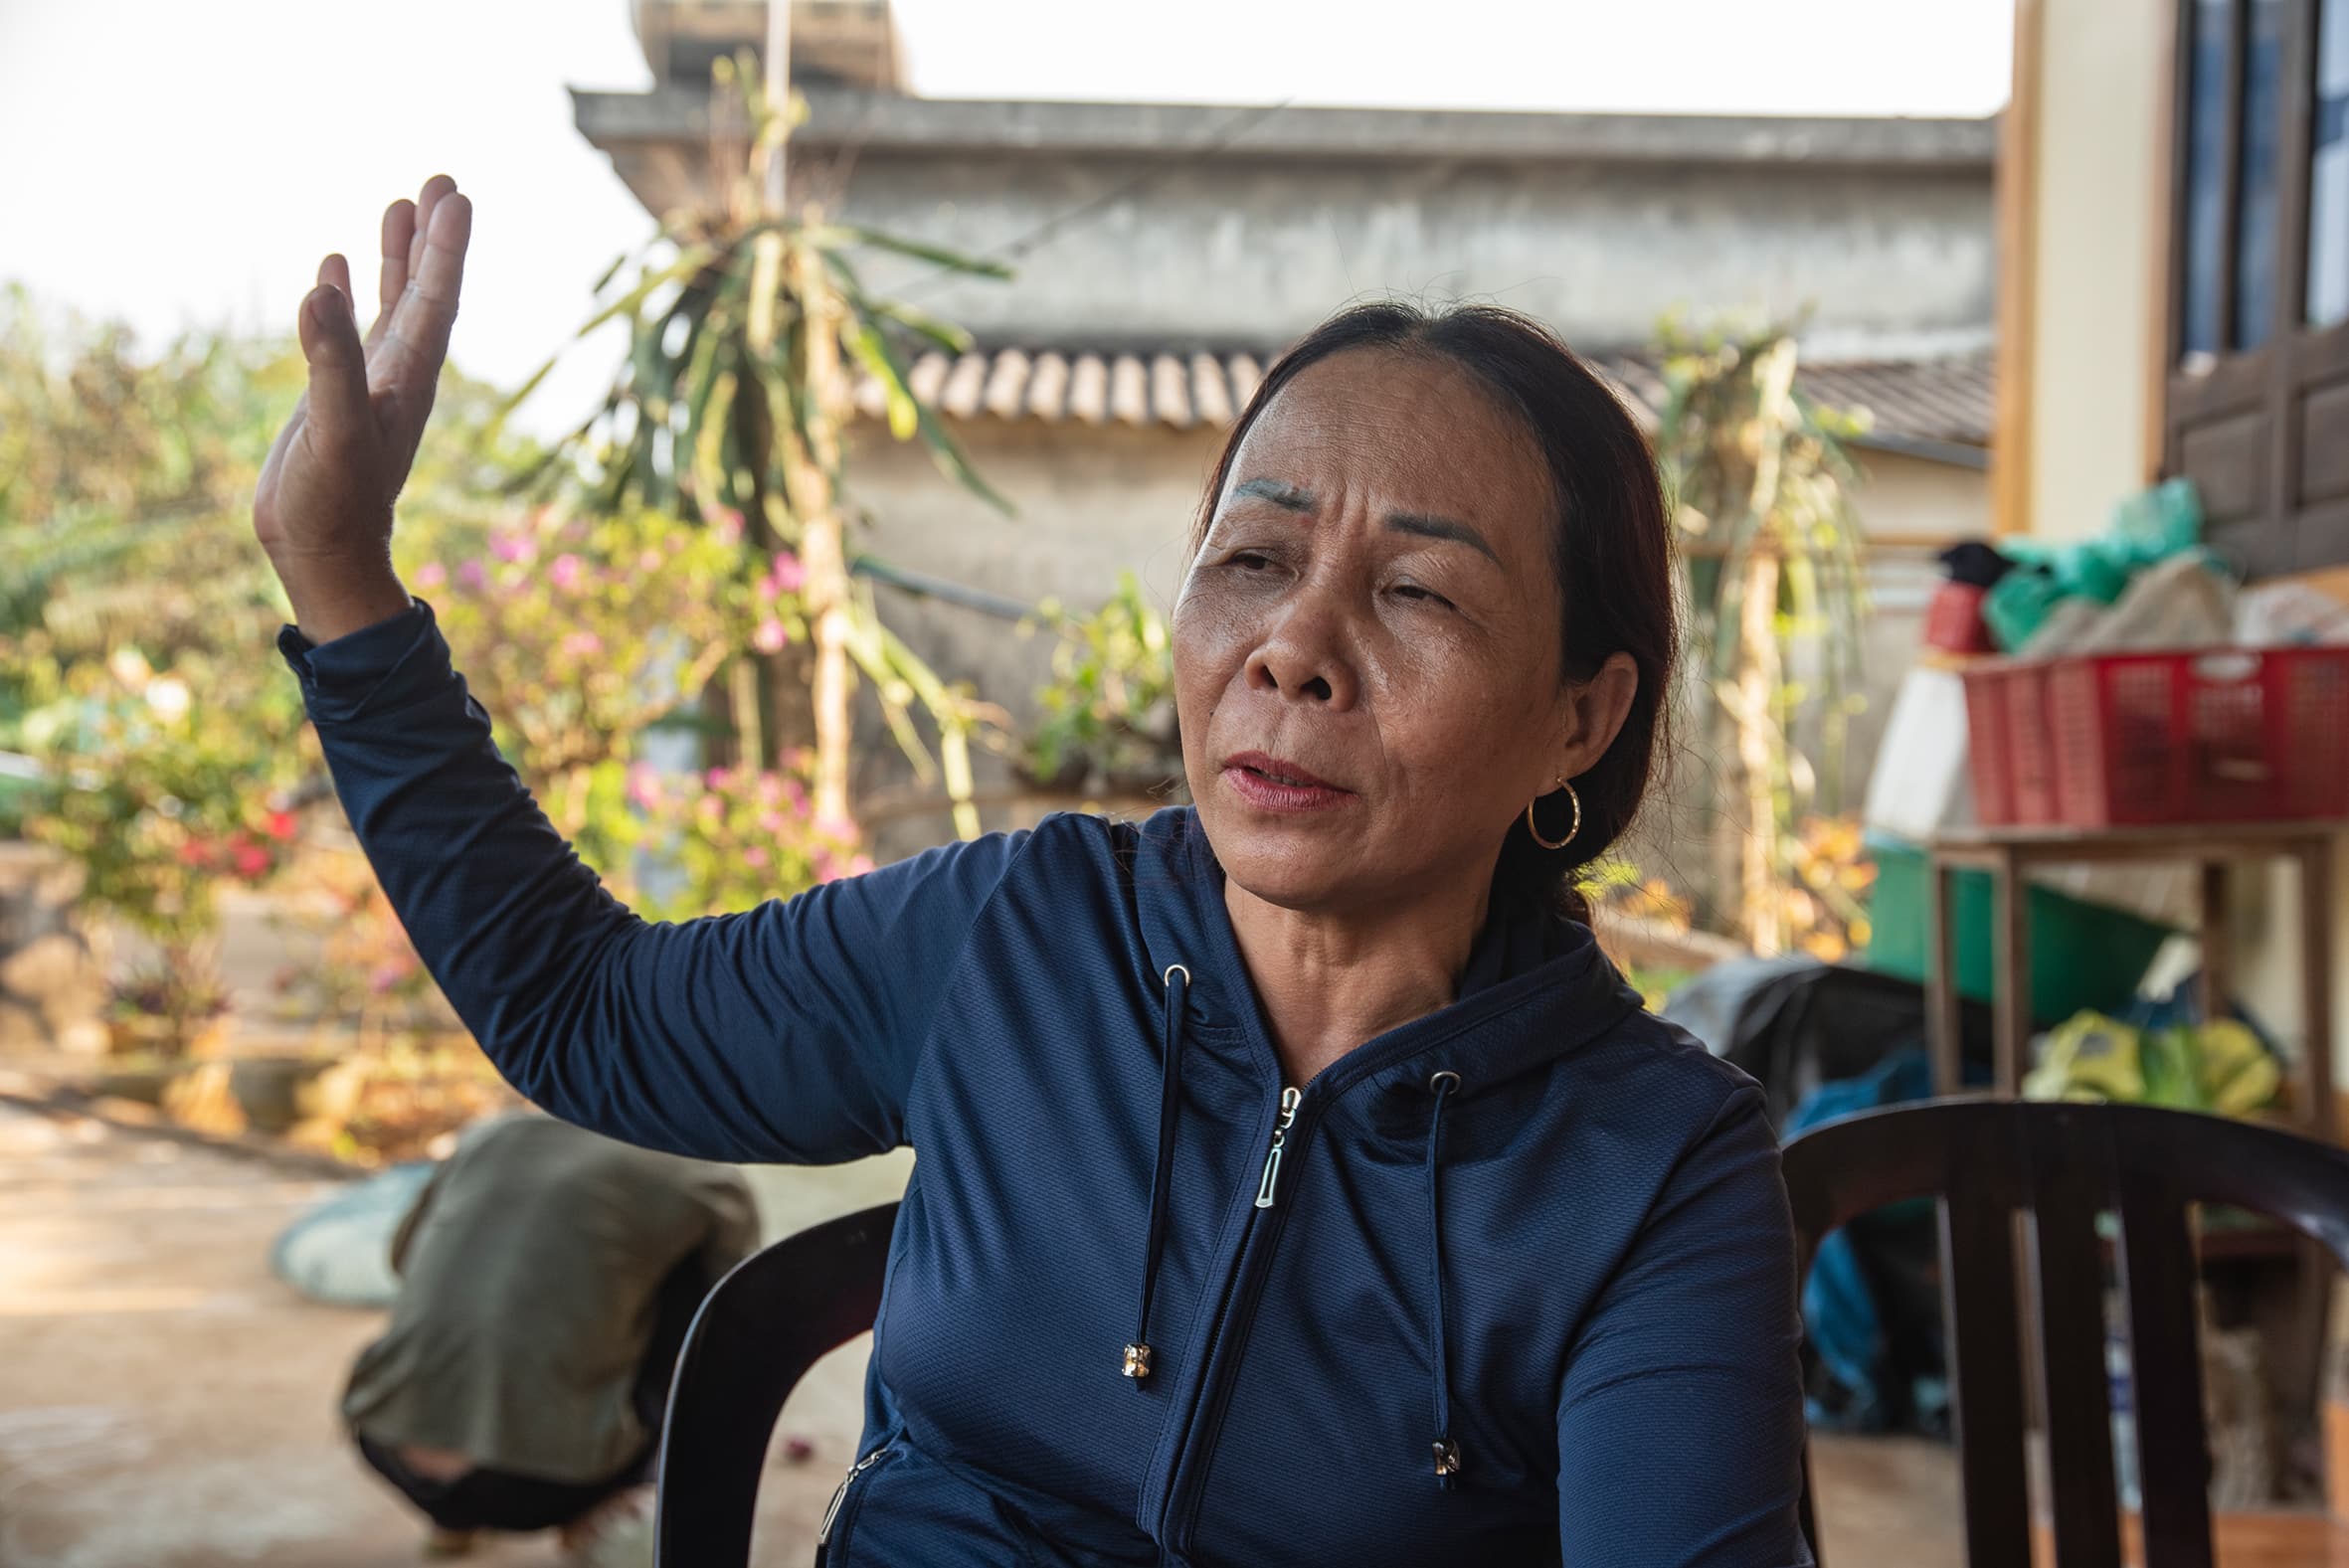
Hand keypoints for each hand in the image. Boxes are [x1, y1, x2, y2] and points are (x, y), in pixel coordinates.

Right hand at [254, 176, 472, 642]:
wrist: (322, 555)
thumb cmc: (334, 502)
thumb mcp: (332, 430)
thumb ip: (330, 362)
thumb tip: (322, 289)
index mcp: (409, 377)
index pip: (435, 299)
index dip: (447, 248)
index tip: (457, 197)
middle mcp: (398, 374)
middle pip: (424, 291)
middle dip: (432, 238)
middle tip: (442, 180)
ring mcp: (369, 383)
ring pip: (389, 304)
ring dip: (396, 257)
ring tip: (401, 201)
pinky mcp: (336, 396)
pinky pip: (346, 332)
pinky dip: (343, 295)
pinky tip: (332, 268)